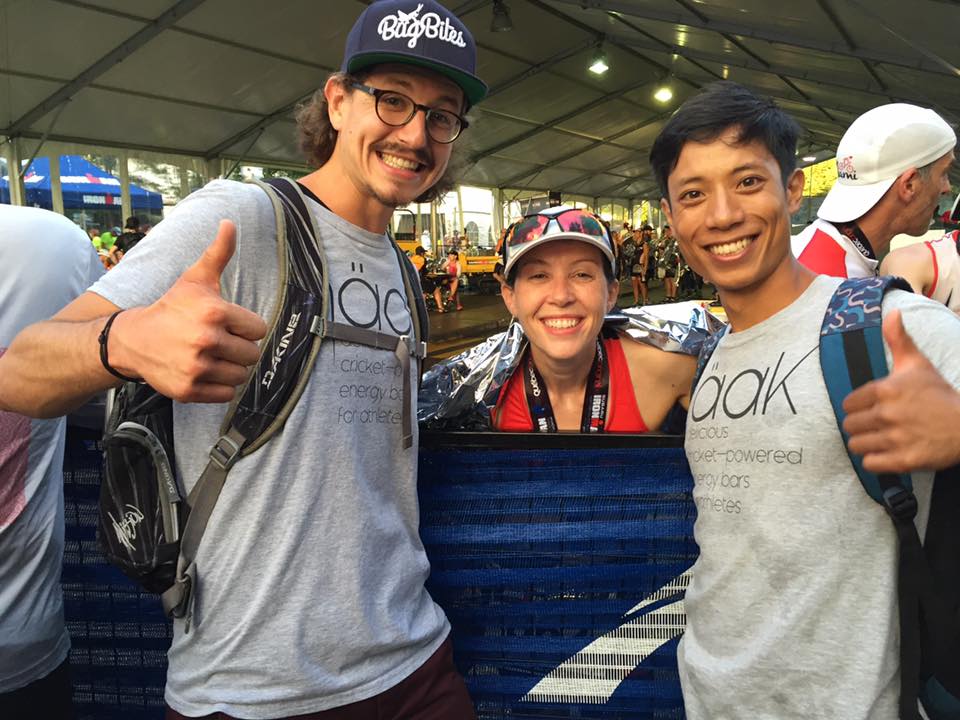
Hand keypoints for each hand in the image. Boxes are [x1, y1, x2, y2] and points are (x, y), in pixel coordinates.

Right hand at [111, 220, 267, 402]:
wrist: (134, 339)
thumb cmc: (172, 307)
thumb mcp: (195, 278)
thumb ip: (218, 253)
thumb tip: (229, 223)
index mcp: (214, 312)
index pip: (258, 329)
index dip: (245, 327)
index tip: (227, 324)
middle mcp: (206, 340)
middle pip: (251, 354)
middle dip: (239, 348)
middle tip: (218, 342)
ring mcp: (197, 367)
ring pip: (241, 375)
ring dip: (231, 368)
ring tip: (212, 357)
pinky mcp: (189, 390)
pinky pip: (226, 394)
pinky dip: (220, 387)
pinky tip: (204, 372)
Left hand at [842, 309, 959, 472]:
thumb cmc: (939, 394)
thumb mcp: (918, 364)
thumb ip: (898, 340)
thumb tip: (892, 314)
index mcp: (885, 390)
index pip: (849, 404)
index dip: (858, 407)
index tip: (871, 408)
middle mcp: (887, 414)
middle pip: (849, 426)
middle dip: (859, 426)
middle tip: (875, 425)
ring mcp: (896, 438)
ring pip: (856, 445)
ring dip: (865, 444)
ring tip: (879, 439)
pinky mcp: (904, 460)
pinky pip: (870, 464)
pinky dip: (875, 460)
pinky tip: (886, 453)